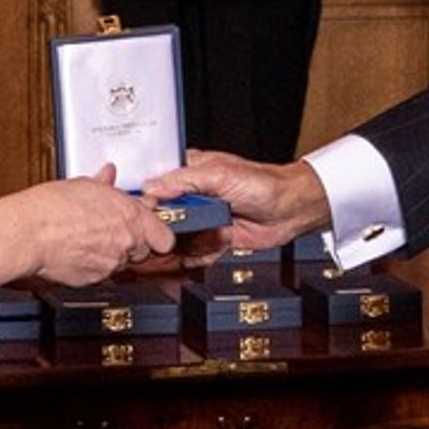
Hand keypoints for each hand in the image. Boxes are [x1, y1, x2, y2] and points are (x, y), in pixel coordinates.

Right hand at [0, 164, 174, 291]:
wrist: (28, 232)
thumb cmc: (51, 207)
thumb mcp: (84, 185)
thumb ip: (104, 184)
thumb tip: (108, 175)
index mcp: (130, 216)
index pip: (165, 237)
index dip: (156, 233)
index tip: (149, 229)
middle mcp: (125, 241)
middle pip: (143, 251)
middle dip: (132, 243)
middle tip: (112, 231)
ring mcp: (110, 263)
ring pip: (121, 263)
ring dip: (111, 254)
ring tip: (88, 239)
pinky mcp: (93, 279)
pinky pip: (101, 273)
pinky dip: (93, 265)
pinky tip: (77, 251)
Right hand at [148, 149, 329, 252]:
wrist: (291, 210)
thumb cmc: (263, 183)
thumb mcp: (218, 174)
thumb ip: (183, 180)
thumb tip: (152, 187)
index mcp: (190, 172)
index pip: (156, 184)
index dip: (145, 199)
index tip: (137, 212)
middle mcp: (194, 197)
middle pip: (162, 215)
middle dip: (160, 228)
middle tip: (157, 236)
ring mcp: (203, 219)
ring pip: (176, 237)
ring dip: (177, 245)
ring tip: (178, 248)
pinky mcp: (213, 239)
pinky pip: (195, 252)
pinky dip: (196, 256)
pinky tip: (203, 251)